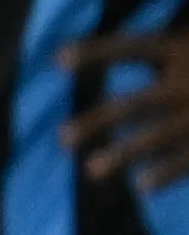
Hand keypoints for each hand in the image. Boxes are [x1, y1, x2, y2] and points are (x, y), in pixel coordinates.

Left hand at [62, 30, 188, 187]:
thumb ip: (164, 53)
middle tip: (62, 139)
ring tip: (92, 170)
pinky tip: (143, 186)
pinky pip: (187, 159)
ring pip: (156, 138)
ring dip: (123, 155)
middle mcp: (187, 84)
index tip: (57, 59)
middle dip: (97, 121)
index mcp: (180, 51)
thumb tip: (119, 51)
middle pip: (134, 104)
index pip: (129, 48)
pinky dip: (167, 173)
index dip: (95, 52)